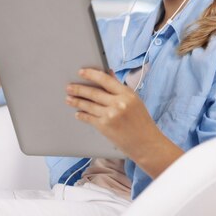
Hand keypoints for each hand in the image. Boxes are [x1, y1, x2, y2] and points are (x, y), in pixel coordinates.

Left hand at [66, 68, 183, 177]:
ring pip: (88, 105)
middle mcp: (118, 103)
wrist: (146, 143)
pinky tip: (78, 113)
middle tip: (69, 87)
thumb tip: (108, 73)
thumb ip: (119, 87)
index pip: (105, 79)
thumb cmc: (141, 121)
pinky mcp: (105, 127)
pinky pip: (89, 118)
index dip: (91, 74)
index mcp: (127, 94)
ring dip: (77, 101)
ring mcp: (111, 115)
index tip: (81, 72)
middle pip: (93, 92)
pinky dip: (82, 115)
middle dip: (79, 89)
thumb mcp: (134, 100)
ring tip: (69, 99)